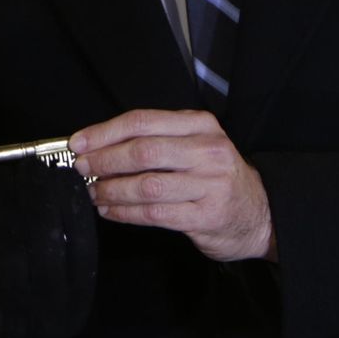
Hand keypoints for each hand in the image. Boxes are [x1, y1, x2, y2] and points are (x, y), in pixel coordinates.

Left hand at [0, 161, 95, 337]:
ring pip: (12, 246)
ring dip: (8, 204)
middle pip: (47, 242)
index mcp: (76, 307)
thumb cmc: (16, 306)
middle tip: (30, 168)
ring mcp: (11, 315)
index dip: (73, 205)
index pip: (81, 247)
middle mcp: (49, 317)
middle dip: (38, 197)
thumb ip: (62, 250)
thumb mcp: (50, 287)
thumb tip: (67, 189)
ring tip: (6, 179)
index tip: (63, 173)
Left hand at [72, 109, 275, 262]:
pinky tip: (110, 210)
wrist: (259, 212)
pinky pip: (155, 213)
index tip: (79, 143)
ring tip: (94, 192)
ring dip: (112, 190)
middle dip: (104, 160)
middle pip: (143, 151)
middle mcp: (207, 151)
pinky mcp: (206, 216)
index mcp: (200, 125)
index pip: (143, 122)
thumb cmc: (214, 176)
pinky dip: (125, 212)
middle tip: (82, 168)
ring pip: (146, 185)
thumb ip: (155, 140)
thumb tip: (98, 146)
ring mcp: (209, 184)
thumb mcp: (193, 145)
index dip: (104, 132)